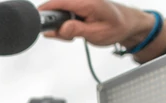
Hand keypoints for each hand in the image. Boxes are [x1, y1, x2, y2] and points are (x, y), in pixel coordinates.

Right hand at [37, 0, 154, 48]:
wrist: (128, 23)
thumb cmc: (117, 27)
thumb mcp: (97, 34)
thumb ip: (77, 30)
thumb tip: (60, 28)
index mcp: (87, 3)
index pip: (59, 2)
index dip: (45, 10)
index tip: (36, 21)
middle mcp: (83, 0)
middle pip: (57, 8)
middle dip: (55, 24)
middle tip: (64, 36)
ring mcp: (81, 3)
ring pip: (60, 12)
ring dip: (61, 26)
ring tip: (73, 35)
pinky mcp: (79, 6)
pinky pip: (65, 13)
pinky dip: (65, 24)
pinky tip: (74, 30)